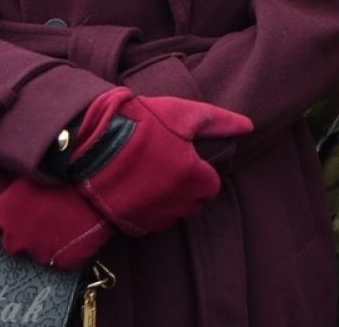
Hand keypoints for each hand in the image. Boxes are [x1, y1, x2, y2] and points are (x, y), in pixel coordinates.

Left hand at [0, 174, 111, 269]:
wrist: (94, 174)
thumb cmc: (54, 168)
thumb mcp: (16, 176)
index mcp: (0, 217)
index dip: (8, 216)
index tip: (23, 206)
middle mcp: (13, 239)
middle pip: (12, 243)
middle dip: (23, 231)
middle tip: (43, 212)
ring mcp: (38, 252)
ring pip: (36, 252)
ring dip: (44, 240)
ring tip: (60, 218)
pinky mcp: (62, 261)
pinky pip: (59, 259)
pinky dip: (64, 249)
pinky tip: (73, 229)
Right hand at [68, 88, 252, 235]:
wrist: (89, 145)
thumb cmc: (139, 124)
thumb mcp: (181, 114)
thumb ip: (218, 122)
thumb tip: (248, 126)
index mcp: (193, 176)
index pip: (211, 186)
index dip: (200, 172)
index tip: (185, 159)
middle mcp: (177, 202)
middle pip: (194, 203)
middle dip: (187, 190)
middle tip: (167, 167)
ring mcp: (153, 216)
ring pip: (172, 215)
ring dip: (168, 201)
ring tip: (149, 177)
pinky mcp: (131, 225)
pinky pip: (150, 223)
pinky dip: (147, 211)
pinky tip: (135, 190)